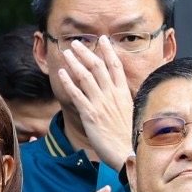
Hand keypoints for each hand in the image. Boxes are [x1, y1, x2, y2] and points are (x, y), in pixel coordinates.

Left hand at [54, 38, 136, 171]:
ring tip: (67, 52)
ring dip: (75, 62)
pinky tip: (61, 73)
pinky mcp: (90, 114)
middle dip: (86, 52)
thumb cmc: (130, 137)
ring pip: (86, 77)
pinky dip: (68, 82)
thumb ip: (123, 101)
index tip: (102, 39)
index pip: (115, 66)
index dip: (108, 51)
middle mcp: (112, 95)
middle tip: (76, 42)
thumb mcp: (130, 113)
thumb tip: (119, 94)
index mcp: (123, 93)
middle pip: (98, 67)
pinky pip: (76, 94)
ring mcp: (100, 103)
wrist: (129, 152)